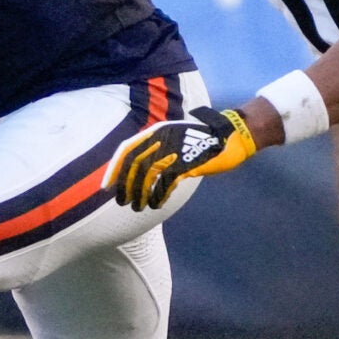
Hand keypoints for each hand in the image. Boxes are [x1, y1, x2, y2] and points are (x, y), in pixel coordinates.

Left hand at [105, 107, 256, 210]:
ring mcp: (175, 150)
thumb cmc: (200, 140)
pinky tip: (156, 204)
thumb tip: (134, 173)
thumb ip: (154, 150)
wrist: (232, 135)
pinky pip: (167, 182)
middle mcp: (162, 138)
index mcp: (155, 131)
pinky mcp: (189, 163)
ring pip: (148, 175)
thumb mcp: (172, 139)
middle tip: (122, 202)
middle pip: (134, 164)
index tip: (106, 186)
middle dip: (125, 185)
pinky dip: (158, 195)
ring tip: (138, 207)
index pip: (126, 149)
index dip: (113, 169)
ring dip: (140, 194)